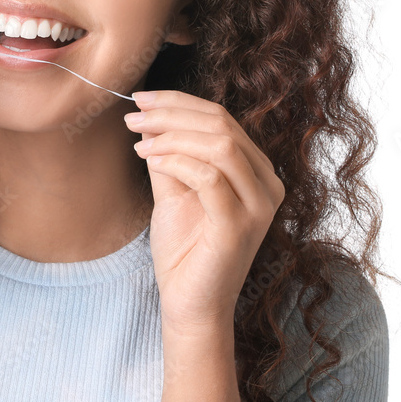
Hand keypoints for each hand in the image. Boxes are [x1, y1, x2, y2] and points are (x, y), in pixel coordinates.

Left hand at [125, 90, 284, 335]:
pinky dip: (174, 161)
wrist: (188, 302)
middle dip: (171, 113)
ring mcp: (258, 206)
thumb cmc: (184, 248)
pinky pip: (208, 177)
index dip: (179, 102)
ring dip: (171, 134)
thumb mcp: (173, 188)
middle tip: (134, 115)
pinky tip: (148, 159)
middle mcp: (267, 185)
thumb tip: (149, 114)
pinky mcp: (239, 226)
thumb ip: (169, 152)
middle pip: (221, 125)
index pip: (222, 118)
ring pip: (219, 145)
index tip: (141, 99)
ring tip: (138, 138)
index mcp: (256, 171)